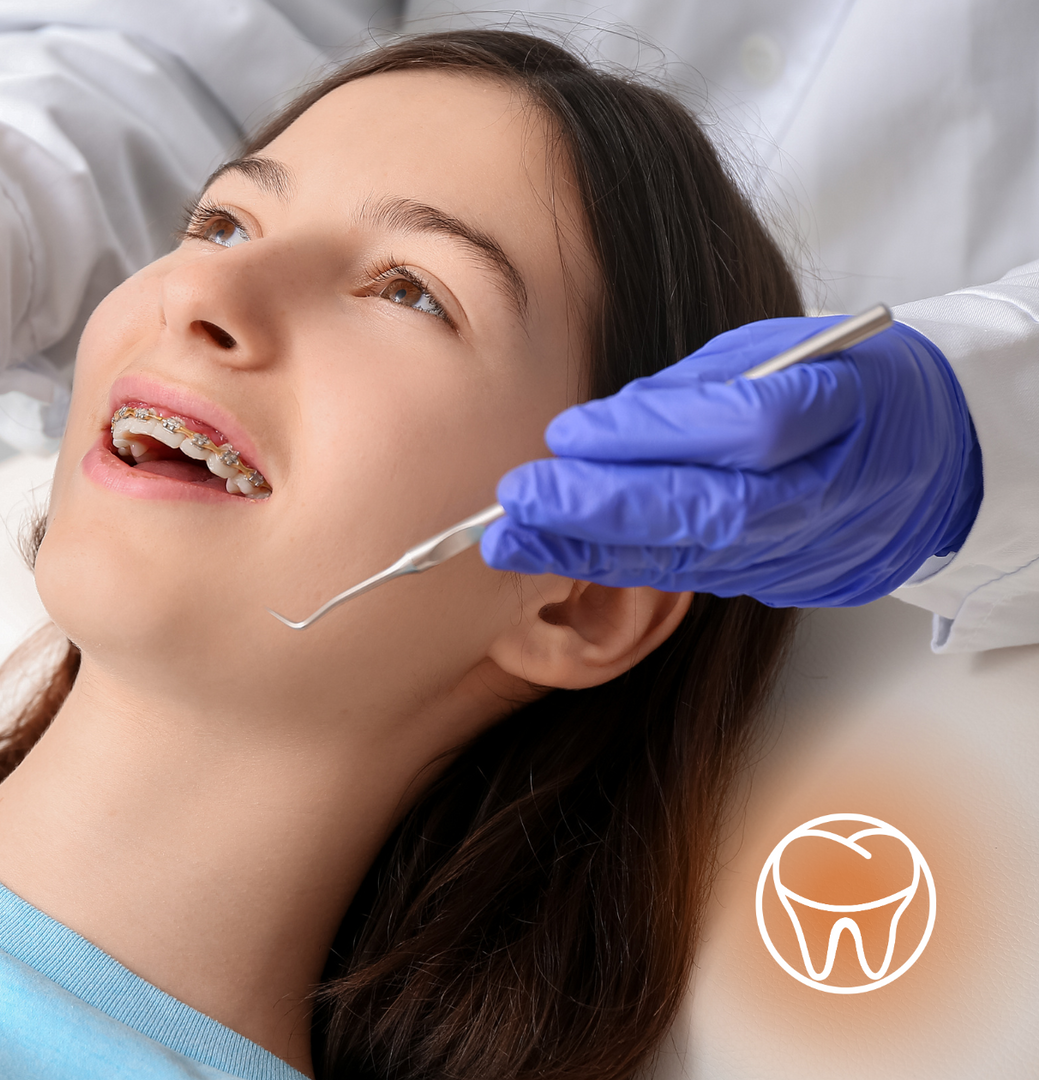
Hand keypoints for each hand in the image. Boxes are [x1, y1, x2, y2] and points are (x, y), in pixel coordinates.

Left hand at [482, 317, 983, 606]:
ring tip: (512, 537)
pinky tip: (555, 553)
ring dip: (592, 550)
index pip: (748, 428)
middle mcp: (826, 497)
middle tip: (522, 497)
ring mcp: (802, 551)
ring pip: (690, 557)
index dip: (655, 433)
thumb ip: (700, 386)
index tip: (570, 431)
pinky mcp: (776, 583)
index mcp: (845, 413)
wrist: (930, 461)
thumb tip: (598, 427)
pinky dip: (617, 566)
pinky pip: (690, 575)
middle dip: (606, 508)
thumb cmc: (846, 383)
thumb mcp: (788, 349)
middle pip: (710, 509)